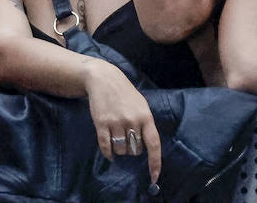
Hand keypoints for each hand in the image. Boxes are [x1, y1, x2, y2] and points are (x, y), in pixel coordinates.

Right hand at [85, 59, 161, 182]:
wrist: (103, 78)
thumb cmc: (124, 93)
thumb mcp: (141, 105)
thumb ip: (145, 124)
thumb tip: (147, 148)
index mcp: (145, 117)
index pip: (153, 144)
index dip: (155, 163)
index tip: (153, 176)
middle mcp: (132, 120)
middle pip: (135, 150)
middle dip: (132, 150)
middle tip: (128, 140)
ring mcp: (116, 122)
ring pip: (121, 150)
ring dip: (120, 150)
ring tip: (118, 139)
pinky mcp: (101, 123)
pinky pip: (106, 146)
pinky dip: (108, 153)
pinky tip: (109, 153)